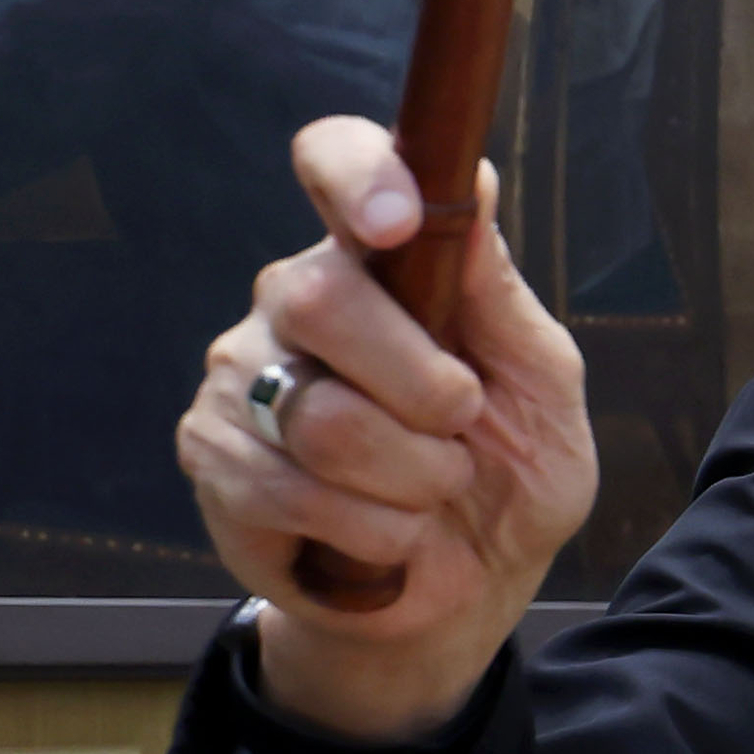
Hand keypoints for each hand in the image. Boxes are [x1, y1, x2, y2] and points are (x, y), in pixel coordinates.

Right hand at [176, 117, 601, 743]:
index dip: (355, 175)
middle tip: (461, 425)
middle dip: (421, 388)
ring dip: (410, 477)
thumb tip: (470, 181)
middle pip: (318, 298)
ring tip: (430, 492)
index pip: (336, 160)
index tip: (397, 224)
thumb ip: (499, 295)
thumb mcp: (541, 386)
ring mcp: (242, 373)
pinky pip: (287, 489)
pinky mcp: (212, 454)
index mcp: (380, 257)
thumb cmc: (509, 472)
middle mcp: (296, 297)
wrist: (467, 593)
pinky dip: (370, 530)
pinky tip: (386, 535)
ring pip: (317, 415)